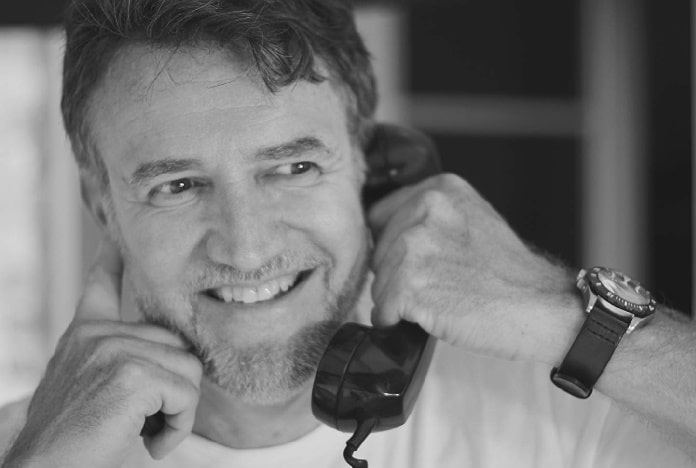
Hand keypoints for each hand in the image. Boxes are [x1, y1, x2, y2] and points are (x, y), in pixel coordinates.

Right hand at [3, 241, 202, 466]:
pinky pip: (186, 394)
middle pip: (176, 343)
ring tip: (146, 435)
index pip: (102, 286)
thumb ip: (122, 363)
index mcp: (84, 336)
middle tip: (147, 424)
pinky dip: (178, 427)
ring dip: (178, 412)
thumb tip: (175, 353)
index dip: (113, 261)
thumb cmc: (74, 447)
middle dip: (175, 387)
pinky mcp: (130, 375)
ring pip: (187, 368)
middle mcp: (96, 335)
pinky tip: (151, 445)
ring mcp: (112, 350)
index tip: (118, 239)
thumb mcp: (91, 393)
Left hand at [369, 173, 581, 362]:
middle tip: (437, 285)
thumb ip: (429, 217)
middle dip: (395, 274)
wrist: (538, 307)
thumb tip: (384, 234)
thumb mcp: (470, 219)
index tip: (416, 262)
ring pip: (378, 282)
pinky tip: (424, 319)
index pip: (381, 215)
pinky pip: (382, 308)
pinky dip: (394, 321)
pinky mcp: (409, 284)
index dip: (393, 245)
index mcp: (439, 189)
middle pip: (378, 251)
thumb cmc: (508, 274)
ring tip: (437, 302)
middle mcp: (425, 209)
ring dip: (397, 300)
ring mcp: (415, 246)